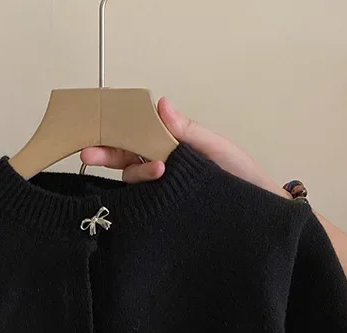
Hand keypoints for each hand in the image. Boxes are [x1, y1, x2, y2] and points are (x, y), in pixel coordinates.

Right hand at [80, 97, 287, 196]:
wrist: (258, 214)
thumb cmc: (241, 177)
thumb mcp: (215, 149)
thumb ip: (186, 130)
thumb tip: (160, 103)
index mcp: (172, 148)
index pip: (138, 136)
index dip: (117, 132)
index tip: (101, 127)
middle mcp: (162, 170)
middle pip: (126, 159)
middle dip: (107, 154)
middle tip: (88, 153)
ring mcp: (161, 193)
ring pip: (132, 181)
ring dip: (137, 173)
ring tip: (159, 172)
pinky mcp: (164, 215)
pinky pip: (142, 206)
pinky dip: (140, 197)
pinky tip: (149, 193)